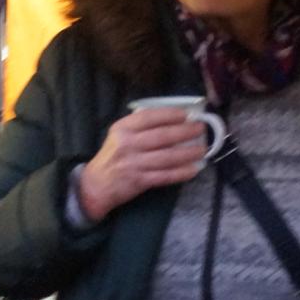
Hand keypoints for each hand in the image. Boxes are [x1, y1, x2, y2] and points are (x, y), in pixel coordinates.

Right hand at [76, 109, 206, 222]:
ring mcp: (134, 164)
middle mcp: (128, 144)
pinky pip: (165, 176)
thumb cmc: (113, 156)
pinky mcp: (139, 181)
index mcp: (122, 129)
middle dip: (185, 132)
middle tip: (201, 128)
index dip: (170, 115)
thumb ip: (139, 126)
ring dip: (188, 153)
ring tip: (202, 149)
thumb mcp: (119, 135)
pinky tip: (194, 169)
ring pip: (167, 157)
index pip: (149, 117)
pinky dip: (181, 173)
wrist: (96, 185)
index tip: (187, 115)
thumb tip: (172, 119)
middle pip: (162, 136)